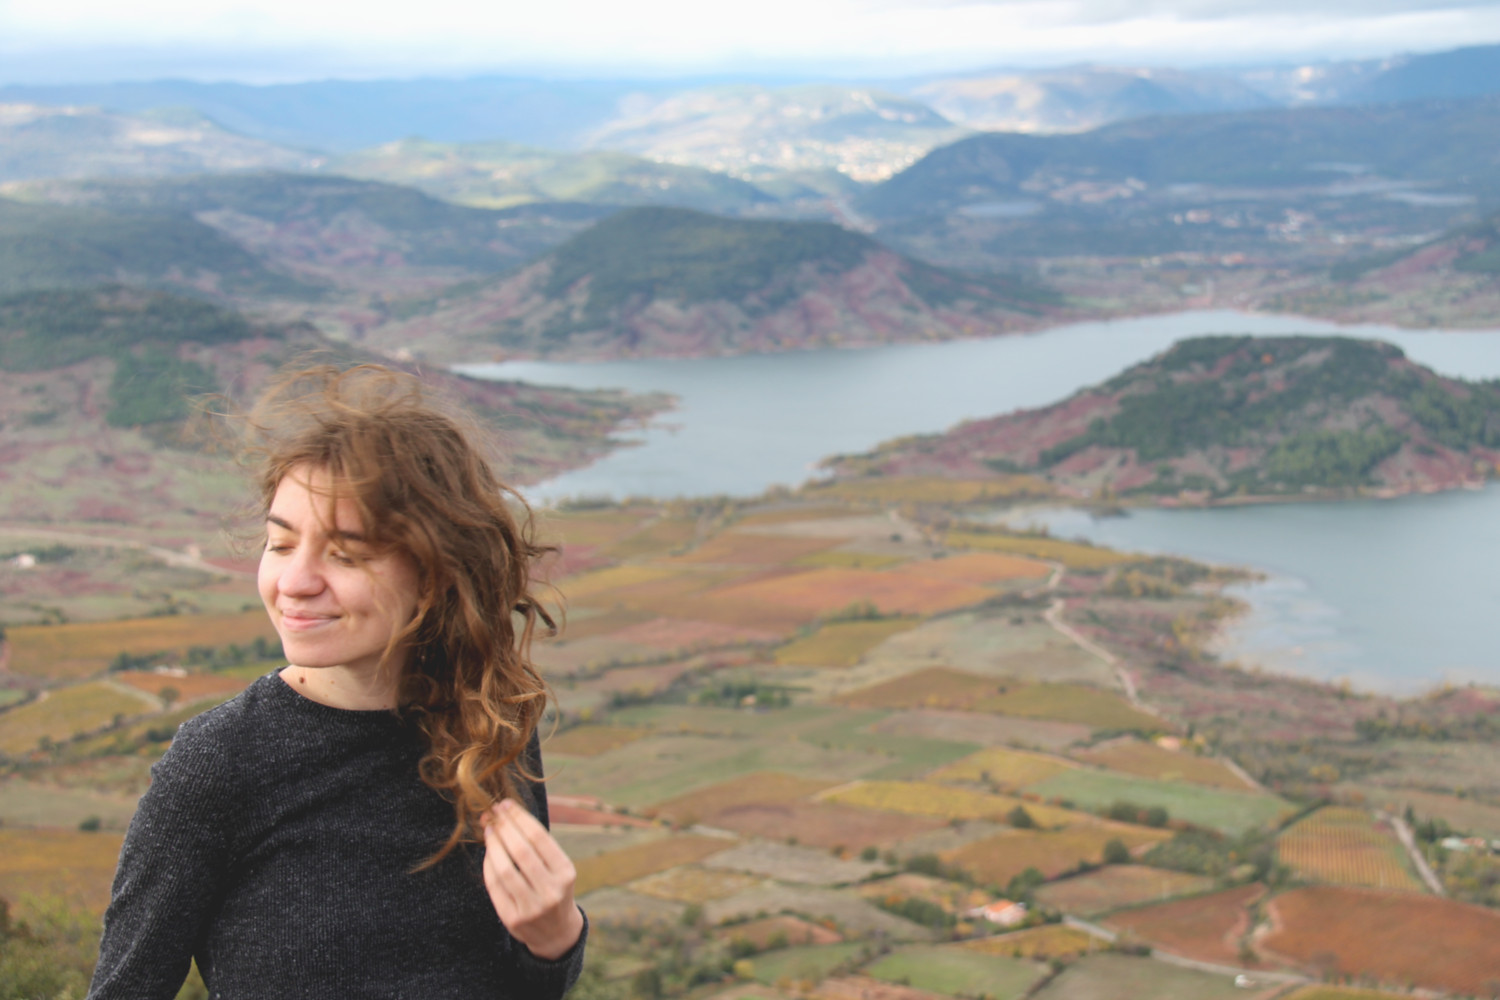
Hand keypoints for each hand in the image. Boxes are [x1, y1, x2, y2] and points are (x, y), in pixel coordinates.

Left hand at [481, 798, 583, 960]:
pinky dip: (489, 866)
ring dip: (493, 845)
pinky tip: (488, 853)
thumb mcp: (558, 868)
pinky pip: (495, 887)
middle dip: (504, 828)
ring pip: (505, 870)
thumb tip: (506, 814)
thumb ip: (537, 846)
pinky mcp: (513, 919)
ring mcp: (531, 908)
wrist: (557, 932)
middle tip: (493, 813)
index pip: (539, 838)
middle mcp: (551, 891)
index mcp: (566, 873)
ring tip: (489, 830)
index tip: (506, 804)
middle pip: (521, 852)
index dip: (519, 818)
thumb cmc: (554, 888)